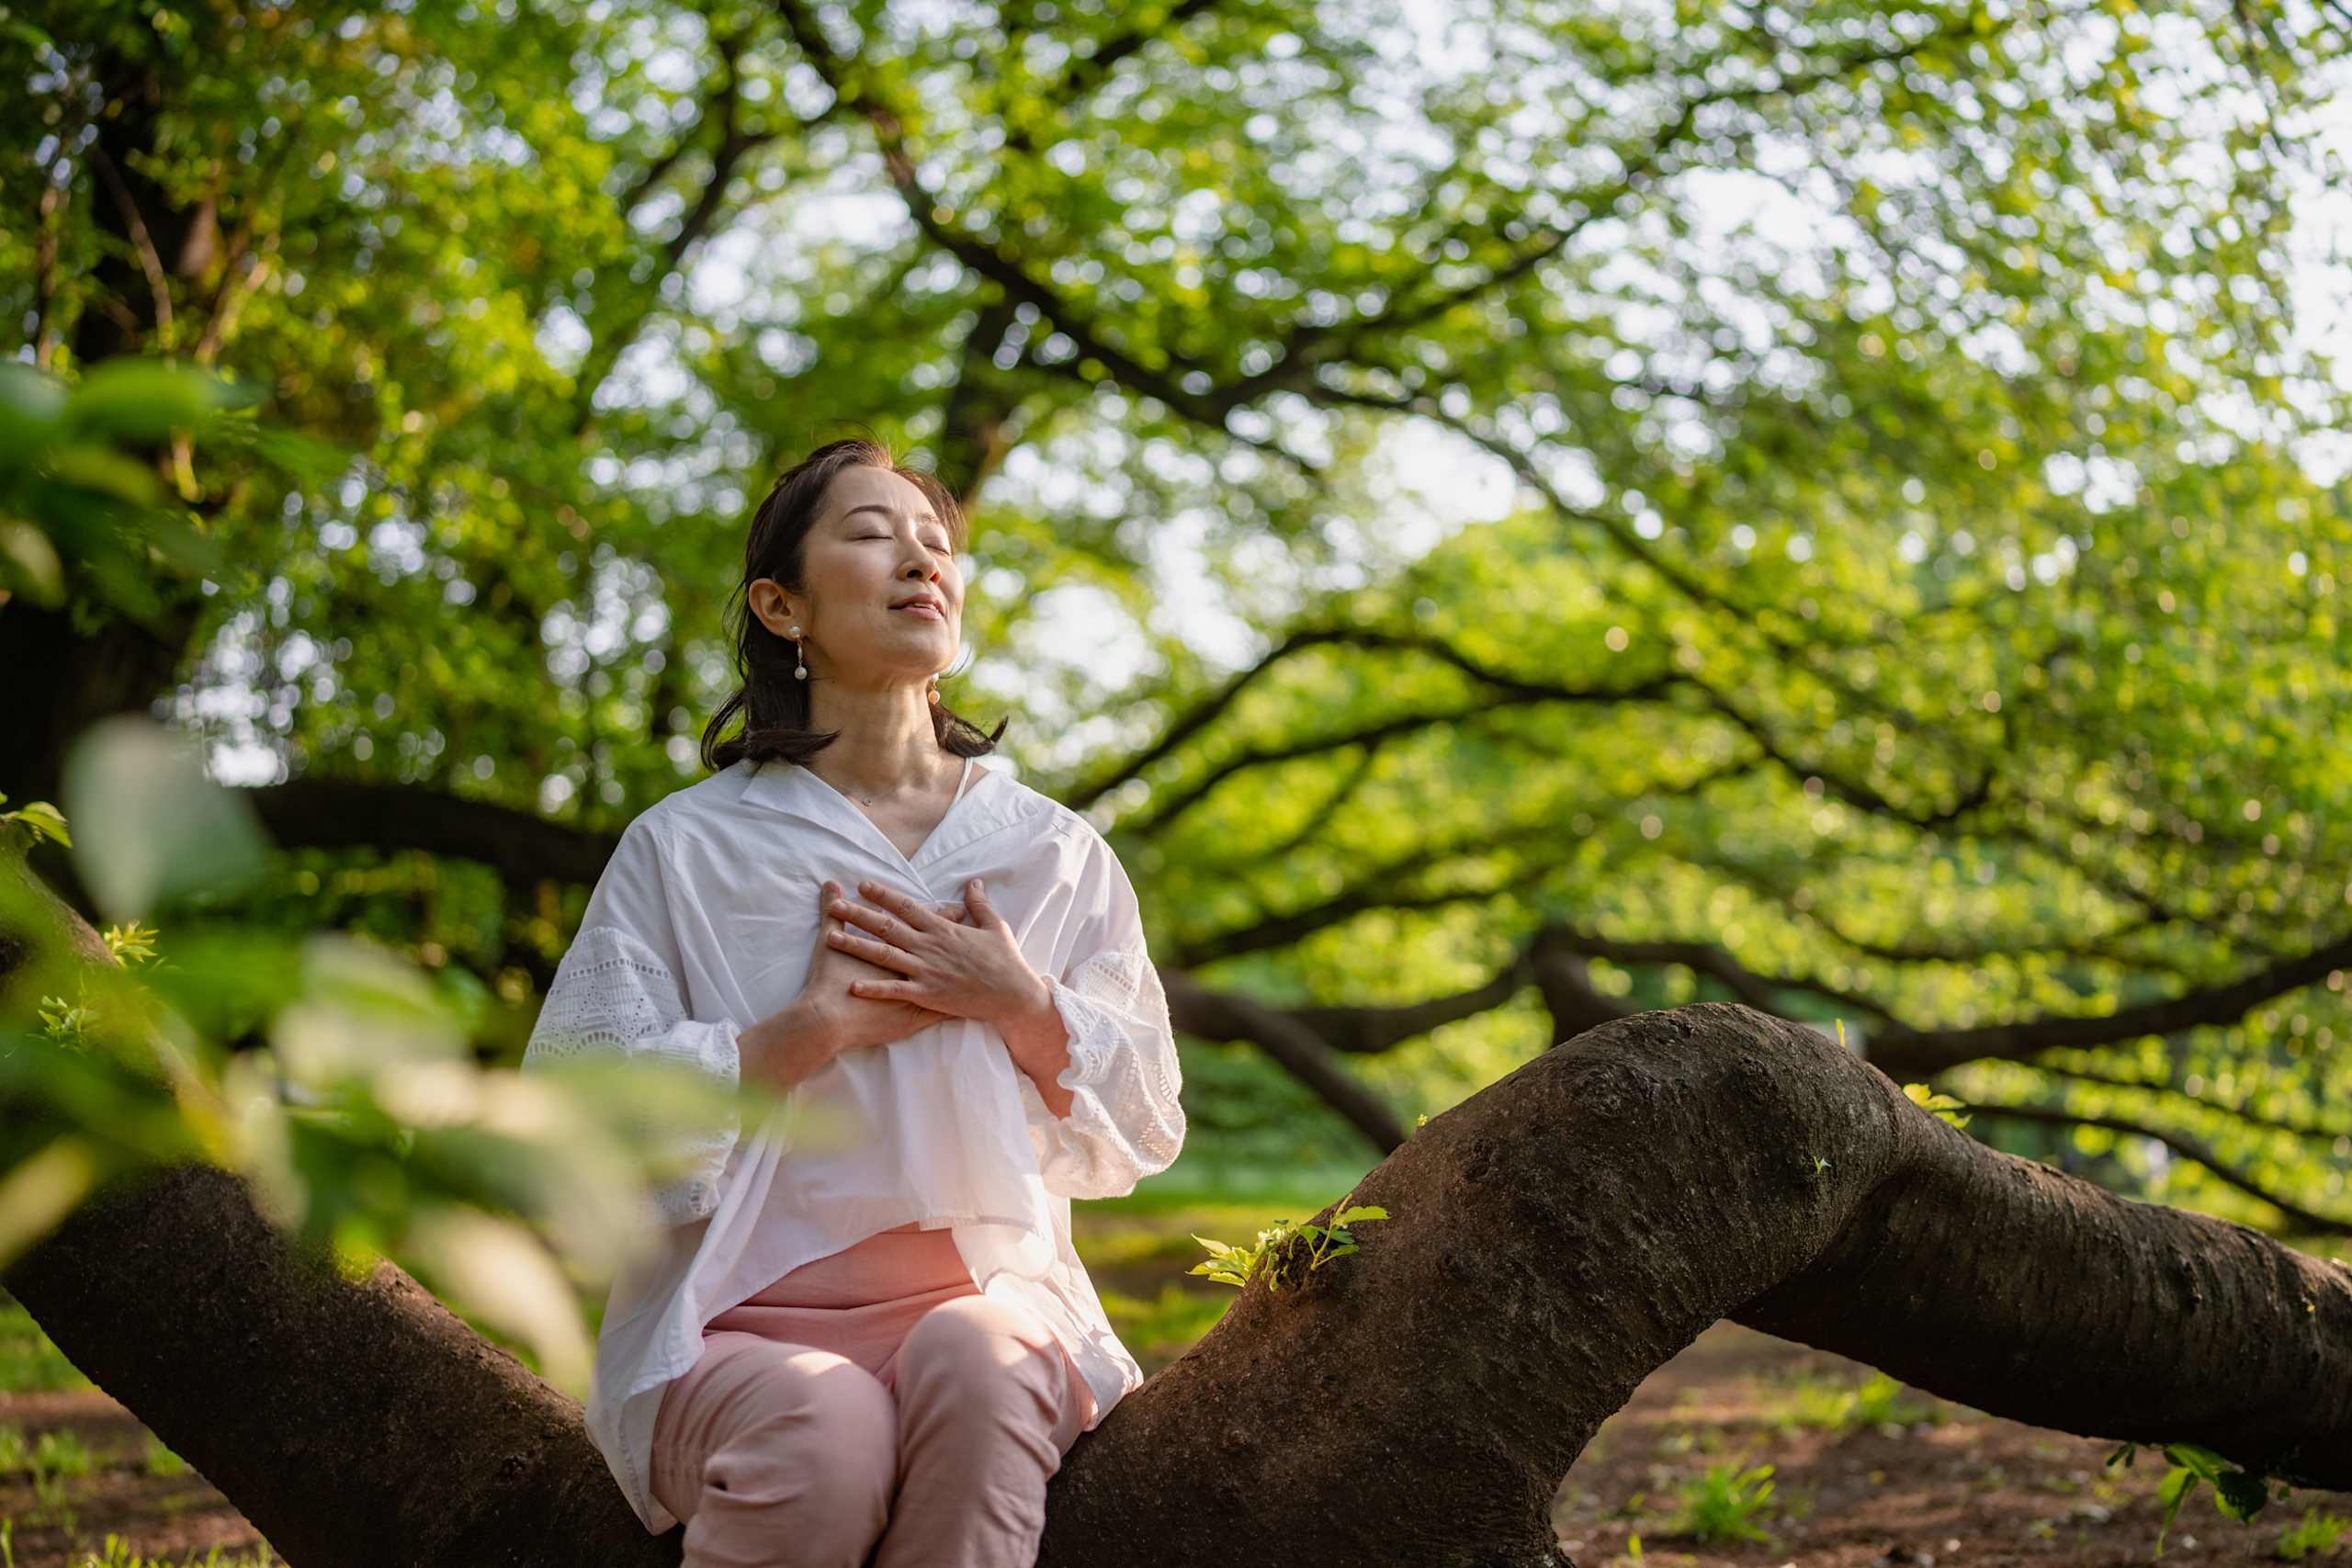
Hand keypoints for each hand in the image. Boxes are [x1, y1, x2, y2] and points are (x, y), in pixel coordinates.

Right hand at [770, 878, 968, 1080]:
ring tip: (981, 965)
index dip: (943, 916)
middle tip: (982, 936)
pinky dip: (957, 1008)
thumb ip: (832, 912)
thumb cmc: (830, 979)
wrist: (830, 1018)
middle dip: (962, 940)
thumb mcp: (829, 938)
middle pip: (944, 947)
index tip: (957, 909)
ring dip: (964, 972)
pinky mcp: (915, 1015)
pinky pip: (943, 1011)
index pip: (926, 923)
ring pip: (949, 978)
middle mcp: (913, 964)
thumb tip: (830, 884)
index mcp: (899, 945)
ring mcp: (918, 990)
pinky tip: (972, 1008)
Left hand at [823, 876, 1050, 1031]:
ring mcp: (926, 970)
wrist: (1012, 994)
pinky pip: (895, 990)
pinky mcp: (927, 994)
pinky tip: (852, 985)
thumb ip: (979, 904)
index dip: (883, 895)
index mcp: (942, 928)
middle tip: (835, 905)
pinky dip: (874, 988)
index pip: (906, 906)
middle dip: (858, 914)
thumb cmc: (1005, 961)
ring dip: (856, 945)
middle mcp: (929, 946)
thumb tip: (974, 882)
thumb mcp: (994, 926)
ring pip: (883, 955)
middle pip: (886, 926)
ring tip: (830, 938)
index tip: (862, 885)